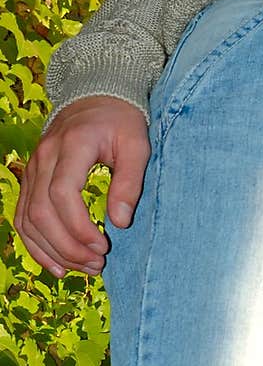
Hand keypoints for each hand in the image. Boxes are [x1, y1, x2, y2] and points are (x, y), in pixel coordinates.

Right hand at [13, 96, 150, 278]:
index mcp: (72, 145)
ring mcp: (32, 169)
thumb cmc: (121, 122)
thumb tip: (120, 222)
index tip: (102, 245)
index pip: (61, 193)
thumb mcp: (136, 145)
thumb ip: (130, 182)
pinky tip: (57, 265)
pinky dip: (36, 245)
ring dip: (52, 251)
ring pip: (27, 220)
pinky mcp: (30, 180)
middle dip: (67, 246)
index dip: (78, 226)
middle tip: (97, 264)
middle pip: (41, 212)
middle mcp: (44, 158)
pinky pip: (23, 217)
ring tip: (83, 268)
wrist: (96, 97)